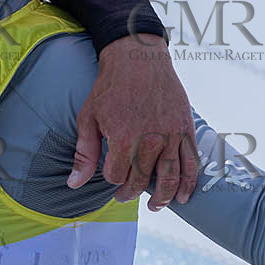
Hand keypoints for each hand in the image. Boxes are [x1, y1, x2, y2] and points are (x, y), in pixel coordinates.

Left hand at [69, 34, 197, 208]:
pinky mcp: (185, 130)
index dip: (110, 179)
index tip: (109, 176)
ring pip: (170, 178)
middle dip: (130, 192)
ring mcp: (171, 136)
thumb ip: (84, 153)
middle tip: (124, 196)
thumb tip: (73, 184)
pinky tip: (183, 196)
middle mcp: (149, 141)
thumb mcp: (88, 117)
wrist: (138, 58)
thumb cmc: (110, 88)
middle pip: (141, 181)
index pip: (116, 176)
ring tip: (155, 206)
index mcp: (122, 138)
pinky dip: (189, 183)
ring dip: (163, 198)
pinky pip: (191, 164)